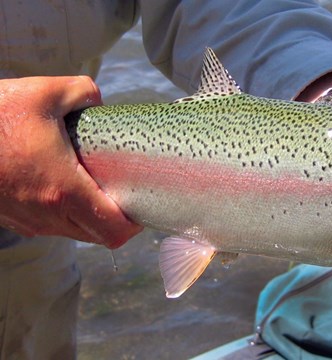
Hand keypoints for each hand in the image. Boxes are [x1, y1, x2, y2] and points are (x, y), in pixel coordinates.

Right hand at [0, 76, 141, 247]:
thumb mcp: (46, 92)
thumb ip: (85, 93)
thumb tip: (100, 102)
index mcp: (64, 190)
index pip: (114, 231)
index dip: (135, 223)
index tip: (143, 204)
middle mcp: (47, 214)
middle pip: (99, 237)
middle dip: (117, 220)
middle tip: (125, 192)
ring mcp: (27, 220)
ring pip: (74, 233)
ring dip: (91, 217)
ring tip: (98, 186)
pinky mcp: (11, 218)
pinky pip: (50, 225)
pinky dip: (67, 214)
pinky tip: (67, 186)